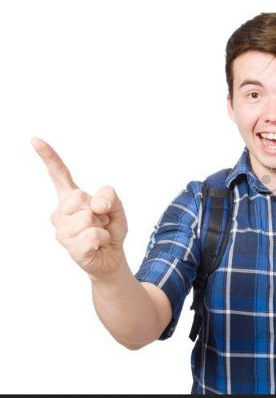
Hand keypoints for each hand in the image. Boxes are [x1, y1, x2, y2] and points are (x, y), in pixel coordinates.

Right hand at [32, 138, 127, 279]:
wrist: (112, 258)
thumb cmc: (109, 229)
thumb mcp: (116, 207)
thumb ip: (109, 197)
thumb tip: (96, 206)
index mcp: (70, 198)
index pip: (59, 174)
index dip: (48, 157)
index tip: (35, 140)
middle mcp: (60, 212)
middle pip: (80, 196)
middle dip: (99, 208)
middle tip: (100, 221)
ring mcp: (62, 231)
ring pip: (88, 217)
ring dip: (102, 225)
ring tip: (98, 232)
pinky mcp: (70, 247)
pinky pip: (93, 235)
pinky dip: (103, 238)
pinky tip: (97, 244)